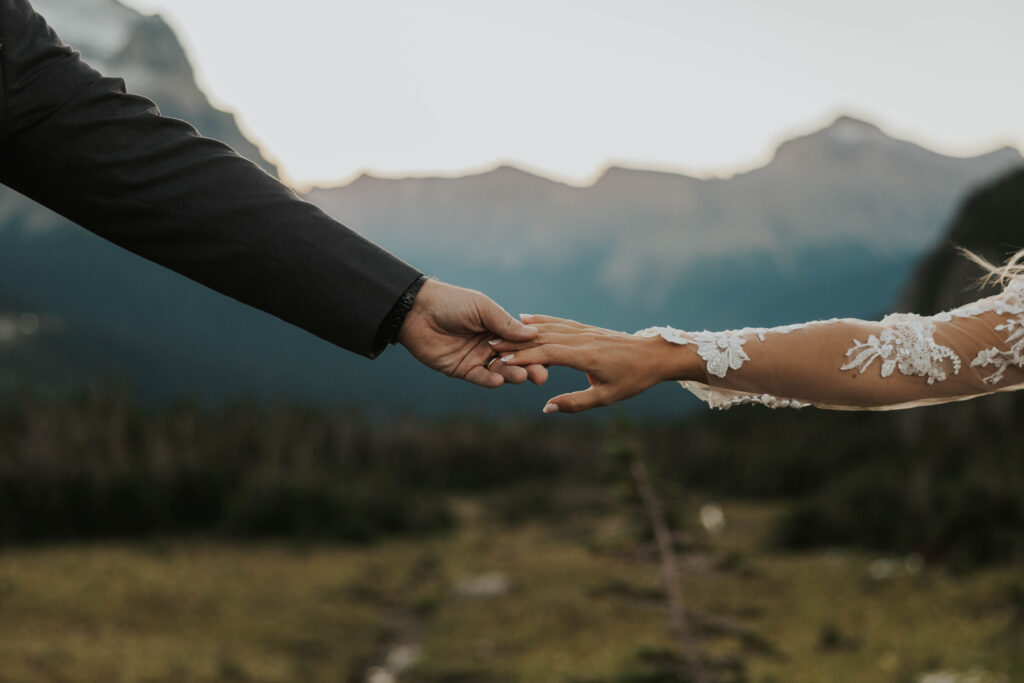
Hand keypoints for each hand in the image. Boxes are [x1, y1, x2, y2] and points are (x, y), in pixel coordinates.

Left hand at [398, 280, 548, 387]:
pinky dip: (490, 381)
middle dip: (529, 367)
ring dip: (512, 374)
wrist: (416, 311)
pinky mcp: (461, 370)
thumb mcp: (483, 308)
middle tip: (540, 375)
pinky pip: (480, 378)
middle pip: (515, 359)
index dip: (535, 350)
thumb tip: (534, 335)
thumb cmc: (451, 302)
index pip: (522, 341)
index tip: (549, 357)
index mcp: (498, 327)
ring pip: (500, 371)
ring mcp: (476, 357)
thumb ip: (506, 324)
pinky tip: (499, 381)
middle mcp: (490, 344)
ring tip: (521, 376)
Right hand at [491, 314, 700, 412]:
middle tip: (490, 345)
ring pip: (550, 328)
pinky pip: (559, 323)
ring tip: (499, 332)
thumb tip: (546, 408)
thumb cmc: (633, 379)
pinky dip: (540, 321)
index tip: (502, 359)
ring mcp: (585, 331)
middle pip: (544, 338)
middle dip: (516, 342)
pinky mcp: (587, 329)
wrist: (656, 355)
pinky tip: (526, 319)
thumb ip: (575, 403)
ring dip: (524, 331)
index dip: (524, 356)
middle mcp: (583, 340)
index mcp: (587, 357)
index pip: (549, 354)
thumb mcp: (606, 397)